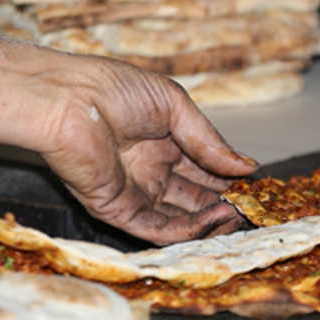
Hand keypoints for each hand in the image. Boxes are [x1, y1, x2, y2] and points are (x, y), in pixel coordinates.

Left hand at [34, 58, 259, 243]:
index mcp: (163, 143)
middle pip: (196, 198)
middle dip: (225, 204)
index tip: (254, 187)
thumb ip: (210, 140)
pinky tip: (214, 219)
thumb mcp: (175, 106)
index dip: (230, 179)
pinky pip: (158, 229)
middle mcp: (150, 171)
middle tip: (251, 208)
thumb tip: (247, 166)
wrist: (66, 101)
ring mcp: (135, 193)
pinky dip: (188, 230)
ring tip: (238, 216)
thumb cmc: (111, 89)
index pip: (204, 170)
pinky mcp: (118, 211)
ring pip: (181, 219)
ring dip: (211, 221)